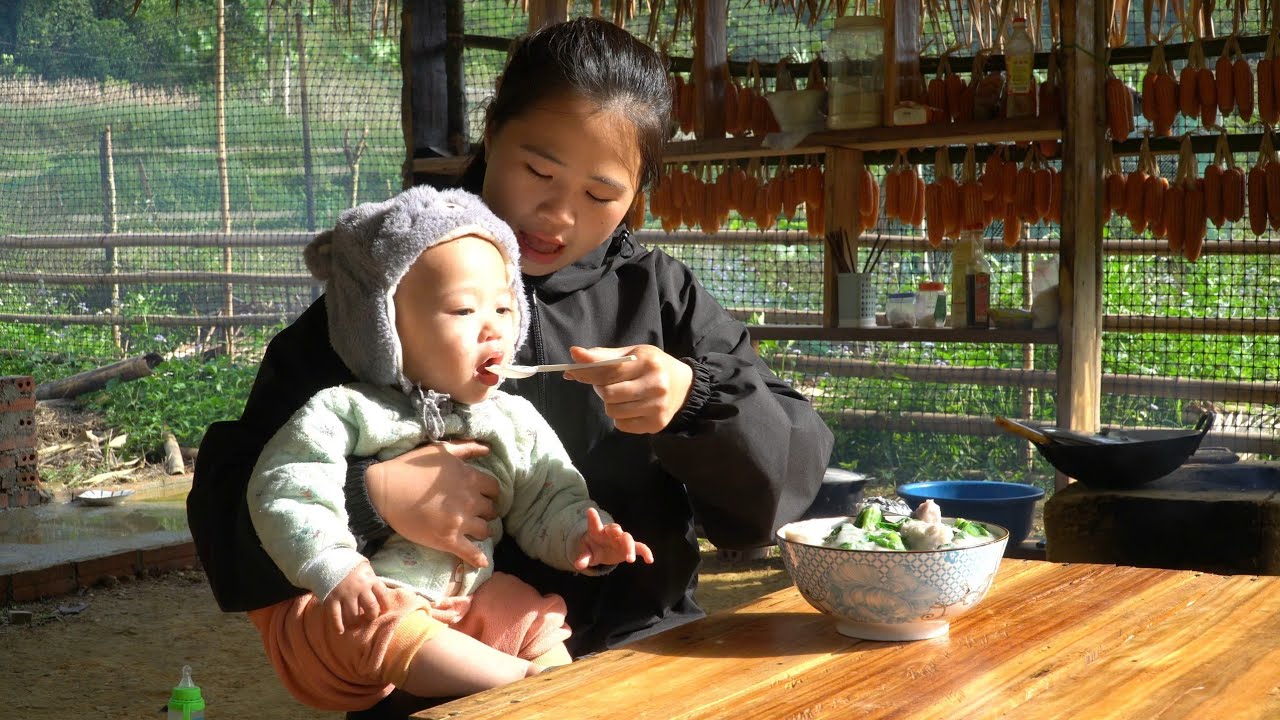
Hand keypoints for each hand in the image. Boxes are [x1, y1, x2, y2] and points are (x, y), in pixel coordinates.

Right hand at [325, 561, 396, 633]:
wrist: (329, 558)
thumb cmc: (351, 568)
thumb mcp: (366, 570)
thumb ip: (373, 583)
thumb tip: (383, 600)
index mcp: (370, 579)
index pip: (383, 596)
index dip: (385, 606)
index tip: (384, 611)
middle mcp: (359, 587)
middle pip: (371, 608)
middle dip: (371, 616)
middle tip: (369, 618)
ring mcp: (344, 594)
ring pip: (353, 615)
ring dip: (355, 622)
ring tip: (355, 623)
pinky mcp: (331, 599)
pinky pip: (335, 616)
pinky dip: (338, 626)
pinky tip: (341, 631)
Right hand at [365, 440, 498, 567]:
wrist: (384, 491)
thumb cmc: (410, 467)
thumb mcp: (440, 450)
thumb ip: (467, 448)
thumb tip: (488, 449)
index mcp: (469, 478)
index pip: (494, 489)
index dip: (489, 494)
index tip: (481, 497)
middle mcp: (469, 500)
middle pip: (491, 511)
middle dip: (484, 512)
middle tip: (474, 514)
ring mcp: (459, 521)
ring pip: (485, 531)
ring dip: (480, 531)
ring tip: (472, 531)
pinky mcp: (447, 540)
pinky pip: (471, 553)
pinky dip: (479, 558)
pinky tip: (482, 562)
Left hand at [563, 345, 692, 434]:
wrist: (684, 387)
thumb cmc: (652, 366)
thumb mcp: (633, 354)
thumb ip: (603, 356)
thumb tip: (574, 354)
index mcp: (648, 362)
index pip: (608, 370)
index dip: (586, 372)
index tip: (572, 371)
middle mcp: (655, 384)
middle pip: (608, 394)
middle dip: (602, 389)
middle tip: (610, 385)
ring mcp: (657, 407)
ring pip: (612, 411)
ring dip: (610, 404)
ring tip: (623, 396)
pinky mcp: (655, 424)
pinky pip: (621, 425)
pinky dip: (620, 417)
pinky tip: (632, 408)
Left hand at [573, 507, 654, 569]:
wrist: (600, 550)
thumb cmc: (591, 548)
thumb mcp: (585, 553)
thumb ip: (583, 558)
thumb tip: (578, 565)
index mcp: (597, 531)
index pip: (594, 523)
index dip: (593, 517)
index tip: (590, 511)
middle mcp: (610, 532)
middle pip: (615, 528)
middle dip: (617, 530)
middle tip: (618, 532)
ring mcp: (621, 539)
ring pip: (628, 538)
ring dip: (629, 547)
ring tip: (629, 560)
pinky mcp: (628, 547)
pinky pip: (639, 547)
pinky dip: (645, 552)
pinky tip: (649, 560)